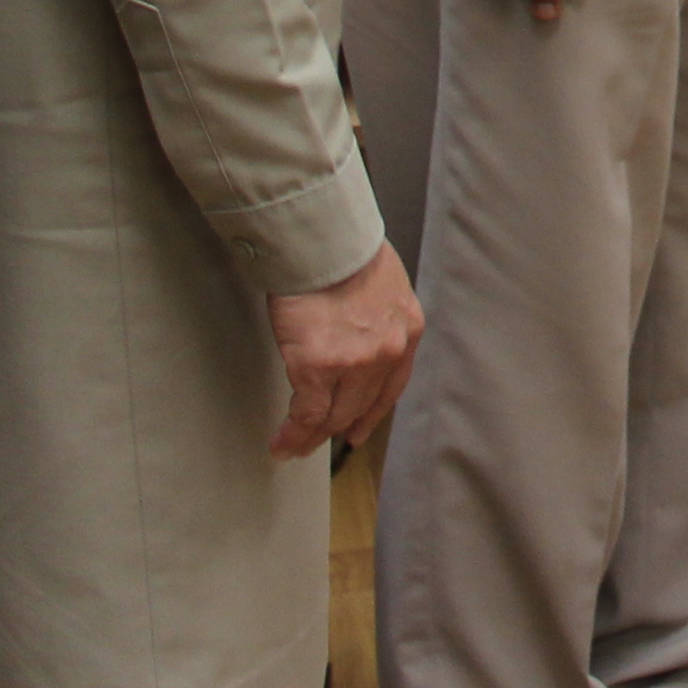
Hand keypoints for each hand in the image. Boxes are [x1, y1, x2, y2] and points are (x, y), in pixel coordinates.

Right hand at [264, 241, 421, 458]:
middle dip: (339, 426)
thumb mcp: (382, 283)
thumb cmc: (343, 249)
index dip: (372, 412)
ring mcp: (355, 364)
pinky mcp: (319, 368)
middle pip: (361, 405)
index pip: (392, 384)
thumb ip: (376, 314)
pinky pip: (306, 415)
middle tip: (318, 439)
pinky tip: (281, 443)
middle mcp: (388, 351)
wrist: (323, 239)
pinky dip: (292, 435)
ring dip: (311, 437)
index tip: (359, 428)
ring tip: (293, 448)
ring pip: (333, 415)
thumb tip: (355, 330)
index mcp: (407, 328)